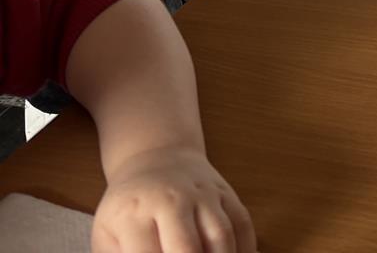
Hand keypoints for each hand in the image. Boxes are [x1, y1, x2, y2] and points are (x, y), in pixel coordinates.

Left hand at [93, 147, 255, 251]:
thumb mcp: (107, 233)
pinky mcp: (226, 194)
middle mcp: (172, 200)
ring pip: (221, 236)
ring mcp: (204, 195)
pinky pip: (242, 225)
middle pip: (188, 248)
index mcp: (134, 214)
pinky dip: (244, 249)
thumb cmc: (130, 205)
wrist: (158, 158)